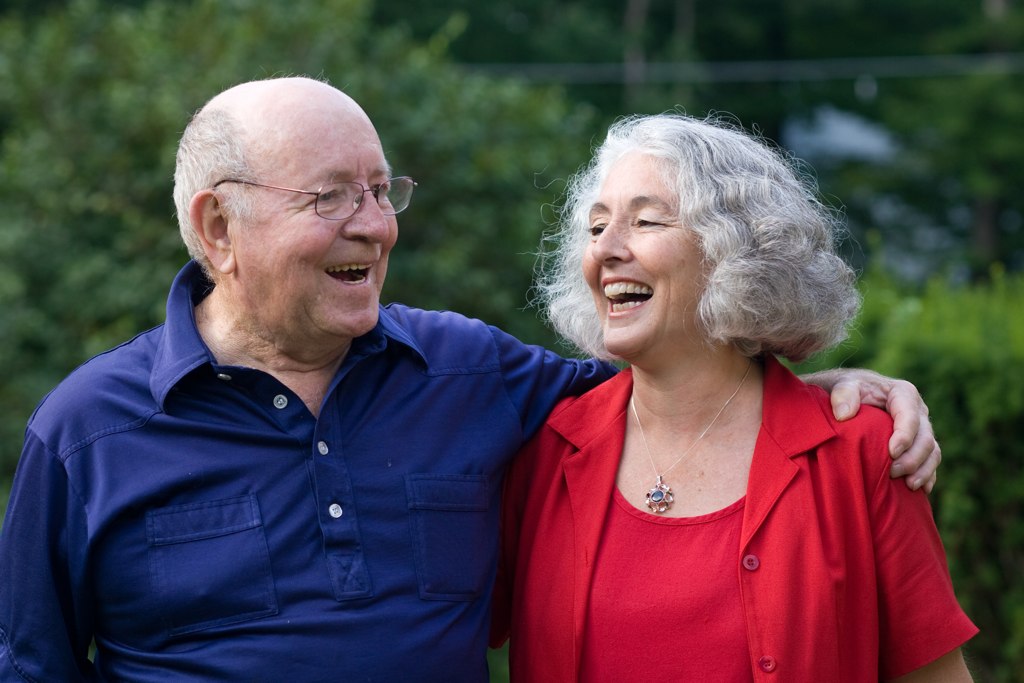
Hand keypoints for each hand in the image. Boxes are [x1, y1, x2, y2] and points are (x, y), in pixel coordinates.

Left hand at [803, 368, 939, 492]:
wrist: (851, 395)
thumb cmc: (848, 390)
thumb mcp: (843, 385)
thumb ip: (842, 394)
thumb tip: (844, 415)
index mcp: (903, 393)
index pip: (910, 416)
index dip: (904, 436)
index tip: (891, 453)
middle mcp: (918, 411)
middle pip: (925, 438)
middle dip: (912, 458)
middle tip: (893, 473)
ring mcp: (921, 428)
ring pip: (933, 452)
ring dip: (923, 470)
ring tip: (908, 485)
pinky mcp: (918, 443)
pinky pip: (931, 461)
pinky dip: (928, 475)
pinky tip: (920, 490)